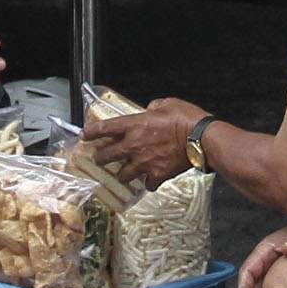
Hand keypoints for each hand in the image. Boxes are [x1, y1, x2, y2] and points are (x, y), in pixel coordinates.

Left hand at [84, 99, 209, 187]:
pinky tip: (149, 181)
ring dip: (121, 175)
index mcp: (134, 125)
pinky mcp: (157, 175)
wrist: (201, 139)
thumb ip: (153, 107)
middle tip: (100, 159)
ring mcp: (144, 163)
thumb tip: (150, 111)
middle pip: (107, 156)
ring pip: (123, 175)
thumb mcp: (166, 103)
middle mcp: (134, 145)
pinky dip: (147, 183)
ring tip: (123, 174)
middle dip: (100, 159)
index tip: (85, 136)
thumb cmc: (185, 117)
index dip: (91, 133)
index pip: (104, 129)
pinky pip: (147, 184)